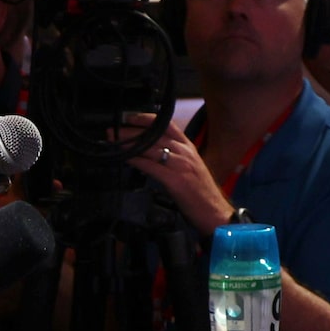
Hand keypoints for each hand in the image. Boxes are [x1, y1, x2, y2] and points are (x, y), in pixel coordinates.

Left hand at [120, 120, 233, 235]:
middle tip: (114, 130)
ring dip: (129, 144)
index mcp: (188, 147)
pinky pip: (151, 166)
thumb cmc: (201, 193)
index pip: (167, 125)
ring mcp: (180, 165)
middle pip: (154, 135)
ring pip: (151, 148)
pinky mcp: (175, 179)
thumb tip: (151, 156)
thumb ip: (173, 158)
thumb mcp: (189, 168)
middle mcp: (185, 152)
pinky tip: (125, 159)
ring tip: (114, 142)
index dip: (147, 119)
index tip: (130, 119)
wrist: (215, 212)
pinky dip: (136, 160)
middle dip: (131, 131)